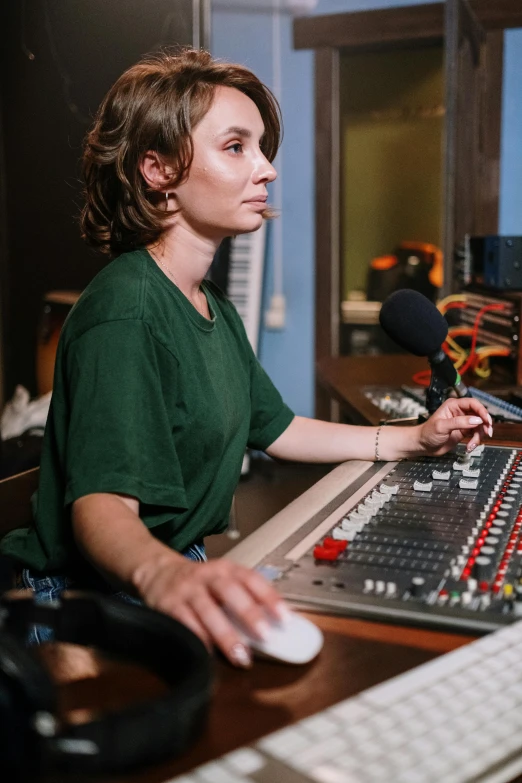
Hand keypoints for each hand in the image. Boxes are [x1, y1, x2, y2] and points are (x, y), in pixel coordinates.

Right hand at [132, 555, 287, 667]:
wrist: (158, 572)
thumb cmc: (199, 583)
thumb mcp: (221, 580)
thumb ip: (244, 597)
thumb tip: (277, 625)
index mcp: (225, 568)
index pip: (251, 578)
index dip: (269, 596)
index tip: (285, 617)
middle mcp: (207, 576)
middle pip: (229, 591)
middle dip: (248, 613)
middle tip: (265, 636)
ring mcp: (186, 590)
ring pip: (207, 611)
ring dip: (225, 635)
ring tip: (241, 657)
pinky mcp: (168, 605)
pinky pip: (184, 624)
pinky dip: (198, 639)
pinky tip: (209, 654)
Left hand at [416, 397, 491, 455]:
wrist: (423, 445)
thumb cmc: (428, 433)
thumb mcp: (442, 426)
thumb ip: (459, 422)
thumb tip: (476, 420)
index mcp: (454, 405)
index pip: (473, 404)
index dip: (482, 411)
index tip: (486, 420)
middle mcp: (460, 412)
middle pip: (479, 414)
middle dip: (484, 424)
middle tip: (487, 433)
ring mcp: (463, 422)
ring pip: (479, 426)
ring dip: (479, 435)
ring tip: (473, 444)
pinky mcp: (464, 431)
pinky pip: (476, 434)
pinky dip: (475, 441)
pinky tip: (470, 447)